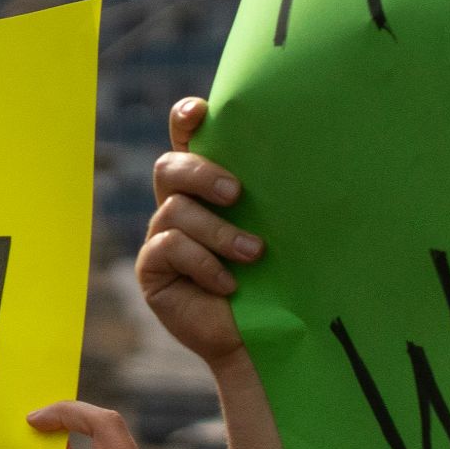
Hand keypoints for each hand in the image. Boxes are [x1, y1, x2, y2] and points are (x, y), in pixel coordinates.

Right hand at [138, 96, 265, 368]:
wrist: (265, 335)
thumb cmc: (279, 276)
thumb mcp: (277, 227)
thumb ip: (269, 192)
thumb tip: (298, 147)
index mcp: (207, 187)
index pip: (186, 140)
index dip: (185, 120)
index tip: (201, 112)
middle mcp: (178, 205)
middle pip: (169, 167)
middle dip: (201, 173)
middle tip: (236, 194)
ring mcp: (161, 237)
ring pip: (175, 211)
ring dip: (219, 233)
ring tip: (253, 255)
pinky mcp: (152, 269)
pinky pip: (169, 246)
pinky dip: (203, 263)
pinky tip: (227, 285)